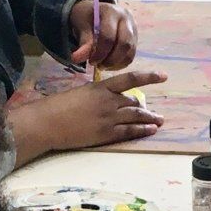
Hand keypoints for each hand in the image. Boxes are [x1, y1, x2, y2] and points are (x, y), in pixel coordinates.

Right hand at [7, 69, 166, 159]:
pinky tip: (151, 130)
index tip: (163, 76)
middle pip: (133, 101)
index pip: (130, 79)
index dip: (149, 77)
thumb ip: (96, 94)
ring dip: (150, 118)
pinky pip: (130, 131)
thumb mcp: (80, 93)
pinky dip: (142, 130)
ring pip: (136, 116)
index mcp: (100, 87)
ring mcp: (109, 118)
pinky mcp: (106, 134)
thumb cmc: (58, 106)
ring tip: (159, 121)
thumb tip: (108, 98)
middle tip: (153, 112)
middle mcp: (108, 101)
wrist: (47, 123)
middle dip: (144, 106)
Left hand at [69, 0, 138, 70]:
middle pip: (124, 44)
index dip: (99, 52)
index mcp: (111, 11)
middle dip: (111, 60)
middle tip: (98, 66)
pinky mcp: (135, 38)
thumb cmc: (87, 18)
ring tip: (103, 65)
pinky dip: (121, 64)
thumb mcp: (82, 26)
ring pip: (130, 52)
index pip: (108, 36)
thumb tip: (77, 59)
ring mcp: (133, 28)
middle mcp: (126, 18)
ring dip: (116, 63)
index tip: (90, 61)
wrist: (95, 11)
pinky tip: (109, 65)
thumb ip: (83, 42)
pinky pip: (131, 55)